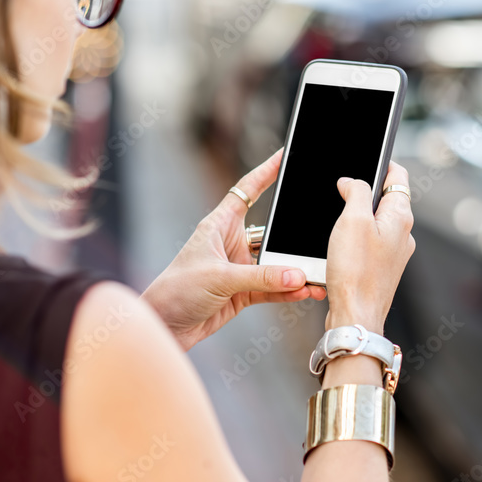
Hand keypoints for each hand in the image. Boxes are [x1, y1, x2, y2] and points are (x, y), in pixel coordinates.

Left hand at [140, 148, 326, 350]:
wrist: (164, 326)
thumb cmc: (176, 291)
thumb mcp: (219, 277)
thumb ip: (261, 277)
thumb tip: (297, 276)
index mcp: (219, 225)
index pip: (247, 191)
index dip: (266, 171)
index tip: (285, 155)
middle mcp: (231, 243)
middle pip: (270, 232)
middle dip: (293, 235)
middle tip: (317, 234)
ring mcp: (239, 269)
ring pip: (275, 264)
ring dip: (294, 271)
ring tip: (316, 276)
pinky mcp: (243, 292)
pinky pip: (273, 288)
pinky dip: (289, 291)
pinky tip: (305, 292)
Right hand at [324, 161, 414, 333]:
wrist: (356, 315)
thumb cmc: (356, 272)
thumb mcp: (353, 220)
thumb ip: (356, 192)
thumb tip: (351, 182)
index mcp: (401, 217)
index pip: (398, 177)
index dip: (383, 163)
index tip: (368, 157)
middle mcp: (402, 234)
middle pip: (387, 199)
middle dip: (366, 189)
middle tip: (344, 187)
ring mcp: (393, 253)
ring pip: (376, 222)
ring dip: (358, 215)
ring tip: (338, 217)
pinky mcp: (380, 269)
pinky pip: (369, 243)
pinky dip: (355, 237)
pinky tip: (339, 244)